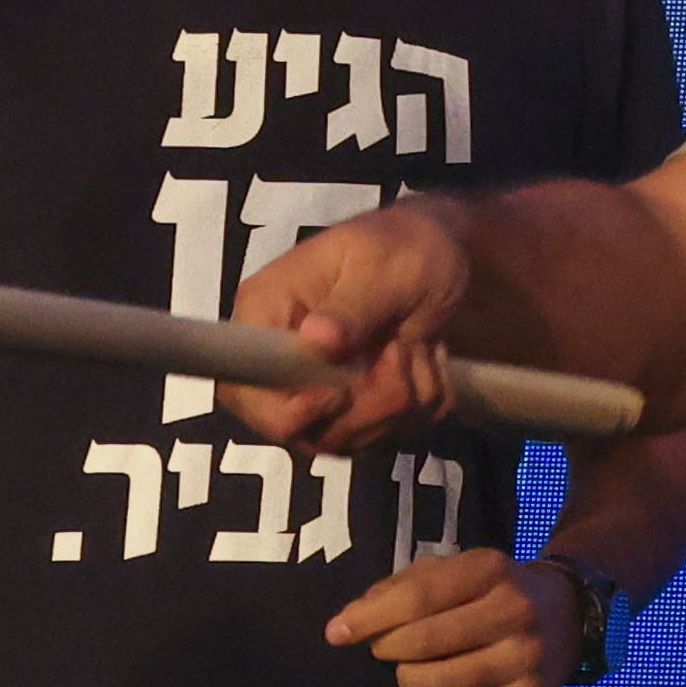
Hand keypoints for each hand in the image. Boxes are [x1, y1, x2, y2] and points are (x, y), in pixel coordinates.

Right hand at [228, 199, 473, 451]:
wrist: (444, 255)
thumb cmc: (406, 247)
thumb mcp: (384, 265)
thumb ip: (353, 306)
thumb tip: (316, 341)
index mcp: (266, 313)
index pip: (241, 392)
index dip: (290, 413)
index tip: (341, 392)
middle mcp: (278, 359)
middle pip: (301, 431)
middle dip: (367, 403)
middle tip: (402, 348)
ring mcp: (314, 390)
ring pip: (350, 439)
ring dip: (402, 400)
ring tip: (414, 345)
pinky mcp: (352, 409)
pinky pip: (387, 438)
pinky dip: (419, 407)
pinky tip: (424, 361)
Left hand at [331, 545, 574, 686]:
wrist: (568, 611)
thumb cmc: (491, 590)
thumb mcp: (454, 570)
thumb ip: (400, 589)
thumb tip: (345, 624)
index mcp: (490, 569)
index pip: (417, 598)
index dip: (369, 619)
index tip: (336, 633)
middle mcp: (514, 610)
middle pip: (424, 642)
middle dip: (388, 650)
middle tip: (386, 650)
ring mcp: (527, 657)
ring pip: (440, 684)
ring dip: (410, 680)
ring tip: (412, 671)